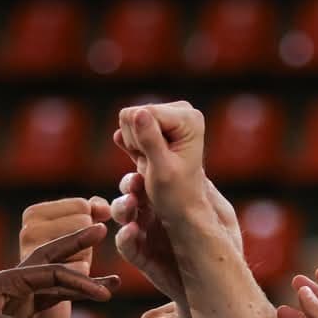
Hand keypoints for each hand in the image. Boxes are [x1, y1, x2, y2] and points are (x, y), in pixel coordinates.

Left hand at [0, 222, 117, 317]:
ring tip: (114, 284)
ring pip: (60, 296)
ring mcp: (21, 311)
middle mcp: (17, 290)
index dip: (78, 279)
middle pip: (55, 263)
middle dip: (78, 247)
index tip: (101, 292)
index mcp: (7, 281)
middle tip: (101, 227)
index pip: (51, 273)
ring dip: (85, 291)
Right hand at [109, 168, 239, 303]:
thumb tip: (196, 170)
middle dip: (128, 184)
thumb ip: (206, 193)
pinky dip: (124, 236)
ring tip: (130, 204)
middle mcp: (154, 213)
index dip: (142, 164)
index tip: (143, 158)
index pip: (150, 175)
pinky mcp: (142, 257)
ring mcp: (146, 234)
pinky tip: (130, 231)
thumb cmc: (224, 246)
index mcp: (170, 197)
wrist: (218, 284)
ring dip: (122, 207)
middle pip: (131, 191)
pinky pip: (126, 244)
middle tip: (134, 183)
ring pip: (124, 214)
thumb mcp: (219, 214)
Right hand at [114, 101, 207, 220]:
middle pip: (134, 113)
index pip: (143, 112)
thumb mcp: (162, 170)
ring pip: (128, 120)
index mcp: (189, 118)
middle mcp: (181, 111)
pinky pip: (128, 127)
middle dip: (136, 141)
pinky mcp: (156, 123)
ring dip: (134, 145)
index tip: (154, 160)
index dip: (139, 140)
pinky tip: (146, 157)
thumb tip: (138, 112)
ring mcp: (168, 116)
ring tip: (151, 162)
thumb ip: (150, 139)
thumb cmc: (176, 194)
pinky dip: (132, 145)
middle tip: (152, 162)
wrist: (182, 207)